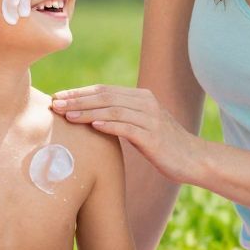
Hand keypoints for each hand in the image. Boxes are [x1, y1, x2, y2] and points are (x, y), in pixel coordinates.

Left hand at [50, 85, 201, 181]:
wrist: (194, 160)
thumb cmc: (165, 147)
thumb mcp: (143, 128)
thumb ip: (124, 119)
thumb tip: (95, 119)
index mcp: (141, 97)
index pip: (104, 90)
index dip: (79, 93)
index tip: (59, 97)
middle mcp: (145, 103)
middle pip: (105, 96)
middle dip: (77, 99)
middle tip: (55, 103)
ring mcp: (150, 118)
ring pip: (112, 109)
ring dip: (87, 111)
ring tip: (67, 115)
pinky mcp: (153, 136)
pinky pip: (127, 127)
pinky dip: (109, 125)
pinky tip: (92, 125)